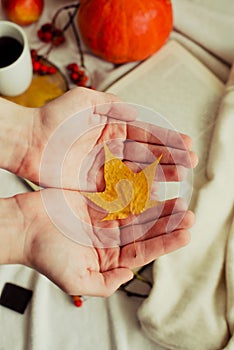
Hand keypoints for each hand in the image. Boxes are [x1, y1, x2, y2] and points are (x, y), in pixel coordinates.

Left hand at [10, 87, 197, 189]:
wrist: (28, 142)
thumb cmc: (52, 119)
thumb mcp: (84, 101)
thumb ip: (111, 104)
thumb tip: (135, 113)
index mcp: (112, 127)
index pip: (146, 134)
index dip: (167, 139)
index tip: (187, 145)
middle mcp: (111, 148)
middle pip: (146, 154)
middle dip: (169, 158)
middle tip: (189, 164)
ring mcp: (104, 167)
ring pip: (137, 172)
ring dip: (159, 175)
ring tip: (179, 179)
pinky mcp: (94, 185)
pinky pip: (120, 189)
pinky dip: (137, 192)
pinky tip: (152, 194)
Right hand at [14, 190, 193, 295]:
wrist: (23, 226)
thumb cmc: (45, 253)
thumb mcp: (75, 280)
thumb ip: (104, 284)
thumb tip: (128, 277)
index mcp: (107, 258)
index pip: (143, 252)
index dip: (166, 243)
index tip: (186, 234)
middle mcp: (108, 238)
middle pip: (144, 230)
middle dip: (167, 224)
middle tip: (188, 214)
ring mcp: (103, 218)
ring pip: (137, 211)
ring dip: (157, 206)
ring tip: (178, 200)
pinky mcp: (96, 200)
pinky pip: (121, 194)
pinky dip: (137, 191)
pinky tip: (153, 186)